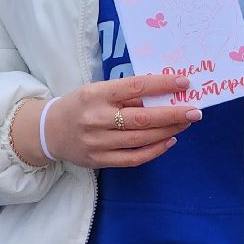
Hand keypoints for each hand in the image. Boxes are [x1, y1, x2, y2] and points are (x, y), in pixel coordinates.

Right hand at [11, 74, 200, 168]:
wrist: (49, 131)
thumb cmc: (81, 104)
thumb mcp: (98, 89)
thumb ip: (126, 93)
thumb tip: (164, 92)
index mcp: (96, 95)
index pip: (135, 87)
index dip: (161, 85)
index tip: (185, 82)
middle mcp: (96, 119)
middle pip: (142, 119)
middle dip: (173, 114)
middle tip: (195, 111)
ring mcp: (97, 143)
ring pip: (140, 140)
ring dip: (168, 131)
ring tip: (186, 122)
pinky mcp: (99, 161)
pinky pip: (133, 159)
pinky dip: (154, 151)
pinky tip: (169, 141)